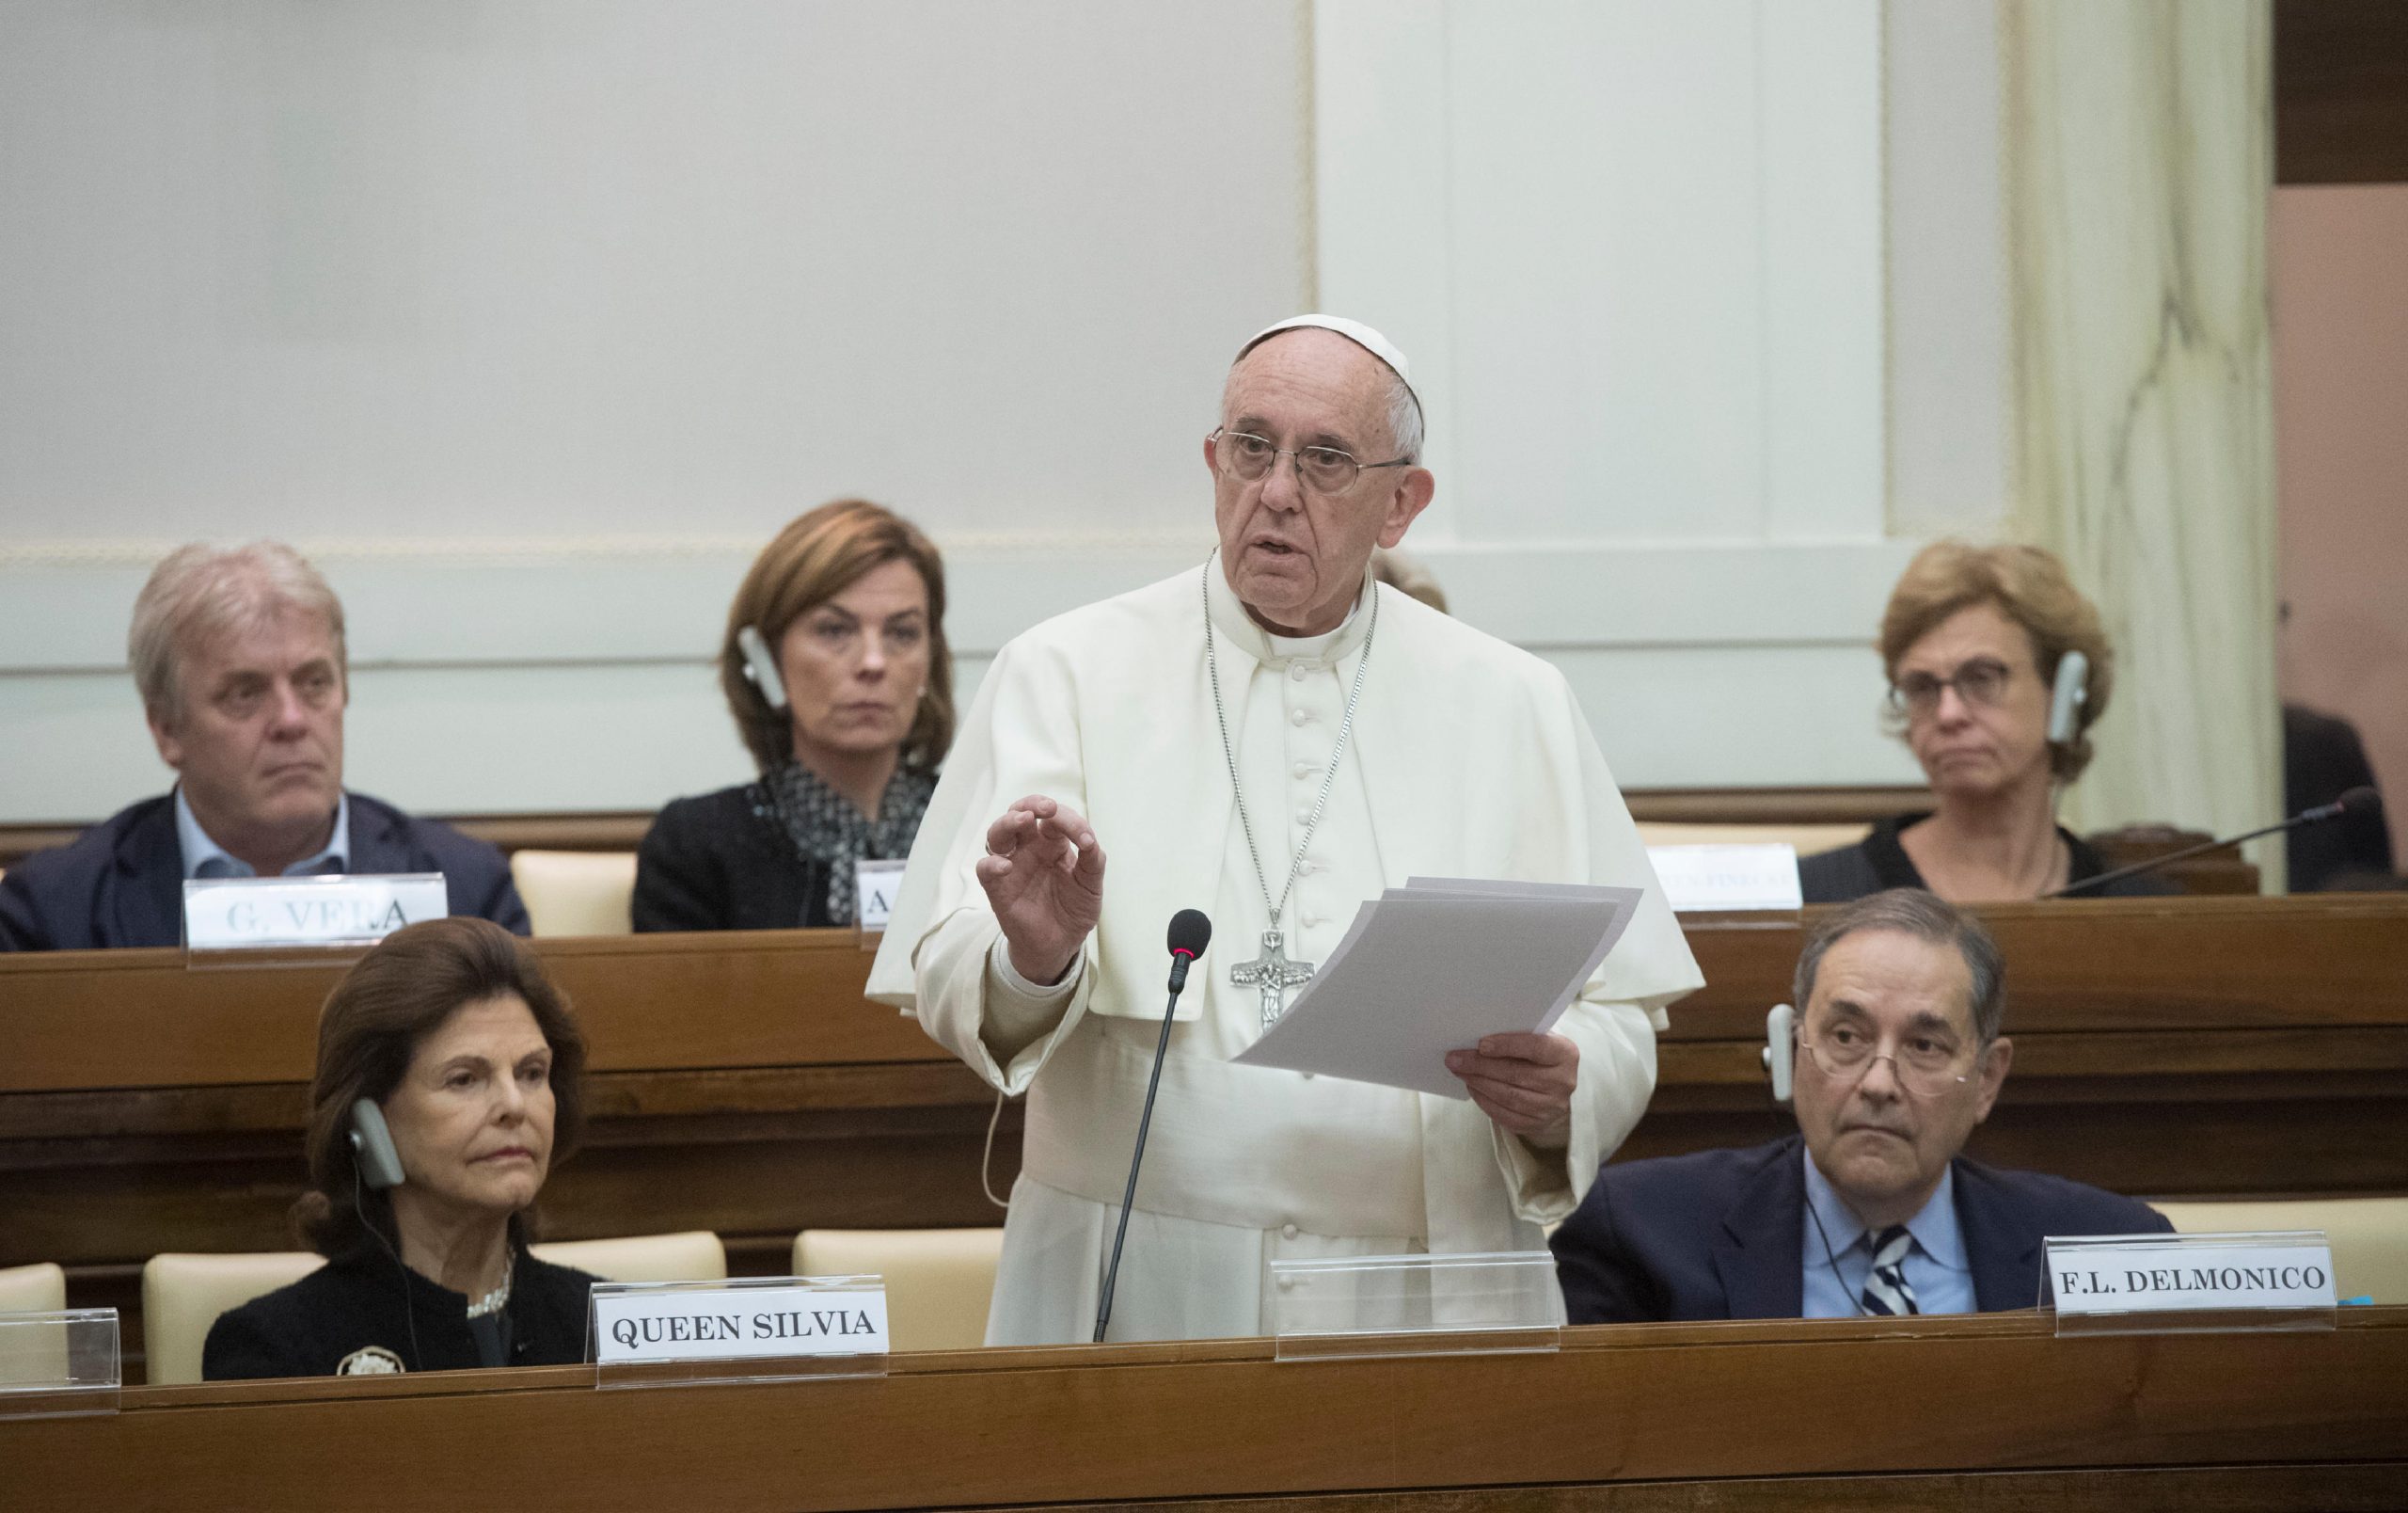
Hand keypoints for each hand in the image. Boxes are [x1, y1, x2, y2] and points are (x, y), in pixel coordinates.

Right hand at [976, 795, 1104, 986]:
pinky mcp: (998, 889)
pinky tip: (1007, 865)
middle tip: (1047, 808)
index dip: (1069, 820)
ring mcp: (1012, 866)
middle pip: (1019, 813)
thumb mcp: (1091, 885)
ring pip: (997, 833)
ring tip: (1024, 820)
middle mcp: (1029, 849)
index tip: (1086, 841)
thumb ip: (1093, 861)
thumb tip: (1089, 841)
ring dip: (1008, 822)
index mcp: (1052, 843)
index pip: (1053, 818)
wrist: (1062, 945)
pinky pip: (985, 869)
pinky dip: (992, 864)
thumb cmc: (1073, 910)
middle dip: (1031, 804)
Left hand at [1446, 1032, 1578, 1146]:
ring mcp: (1551, 1107)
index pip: (1536, 1048)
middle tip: (1455, 1059)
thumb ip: (1518, 1035)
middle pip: (1516, 1074)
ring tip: (1460, 1072)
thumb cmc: (1541, 1056)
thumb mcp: (1539, 1038)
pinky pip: (1506, 1115)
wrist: (1559, 1086)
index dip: (1508, 1045)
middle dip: (1480, 1066)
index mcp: (1565, 1054)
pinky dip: (1485, 1101)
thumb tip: (1477, 1038)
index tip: (1481, 1044)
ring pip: (1509, 1096)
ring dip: (1479, 1083)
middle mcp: (1562, 1082)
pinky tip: (1473, 1088)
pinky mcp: (1538, 1124)